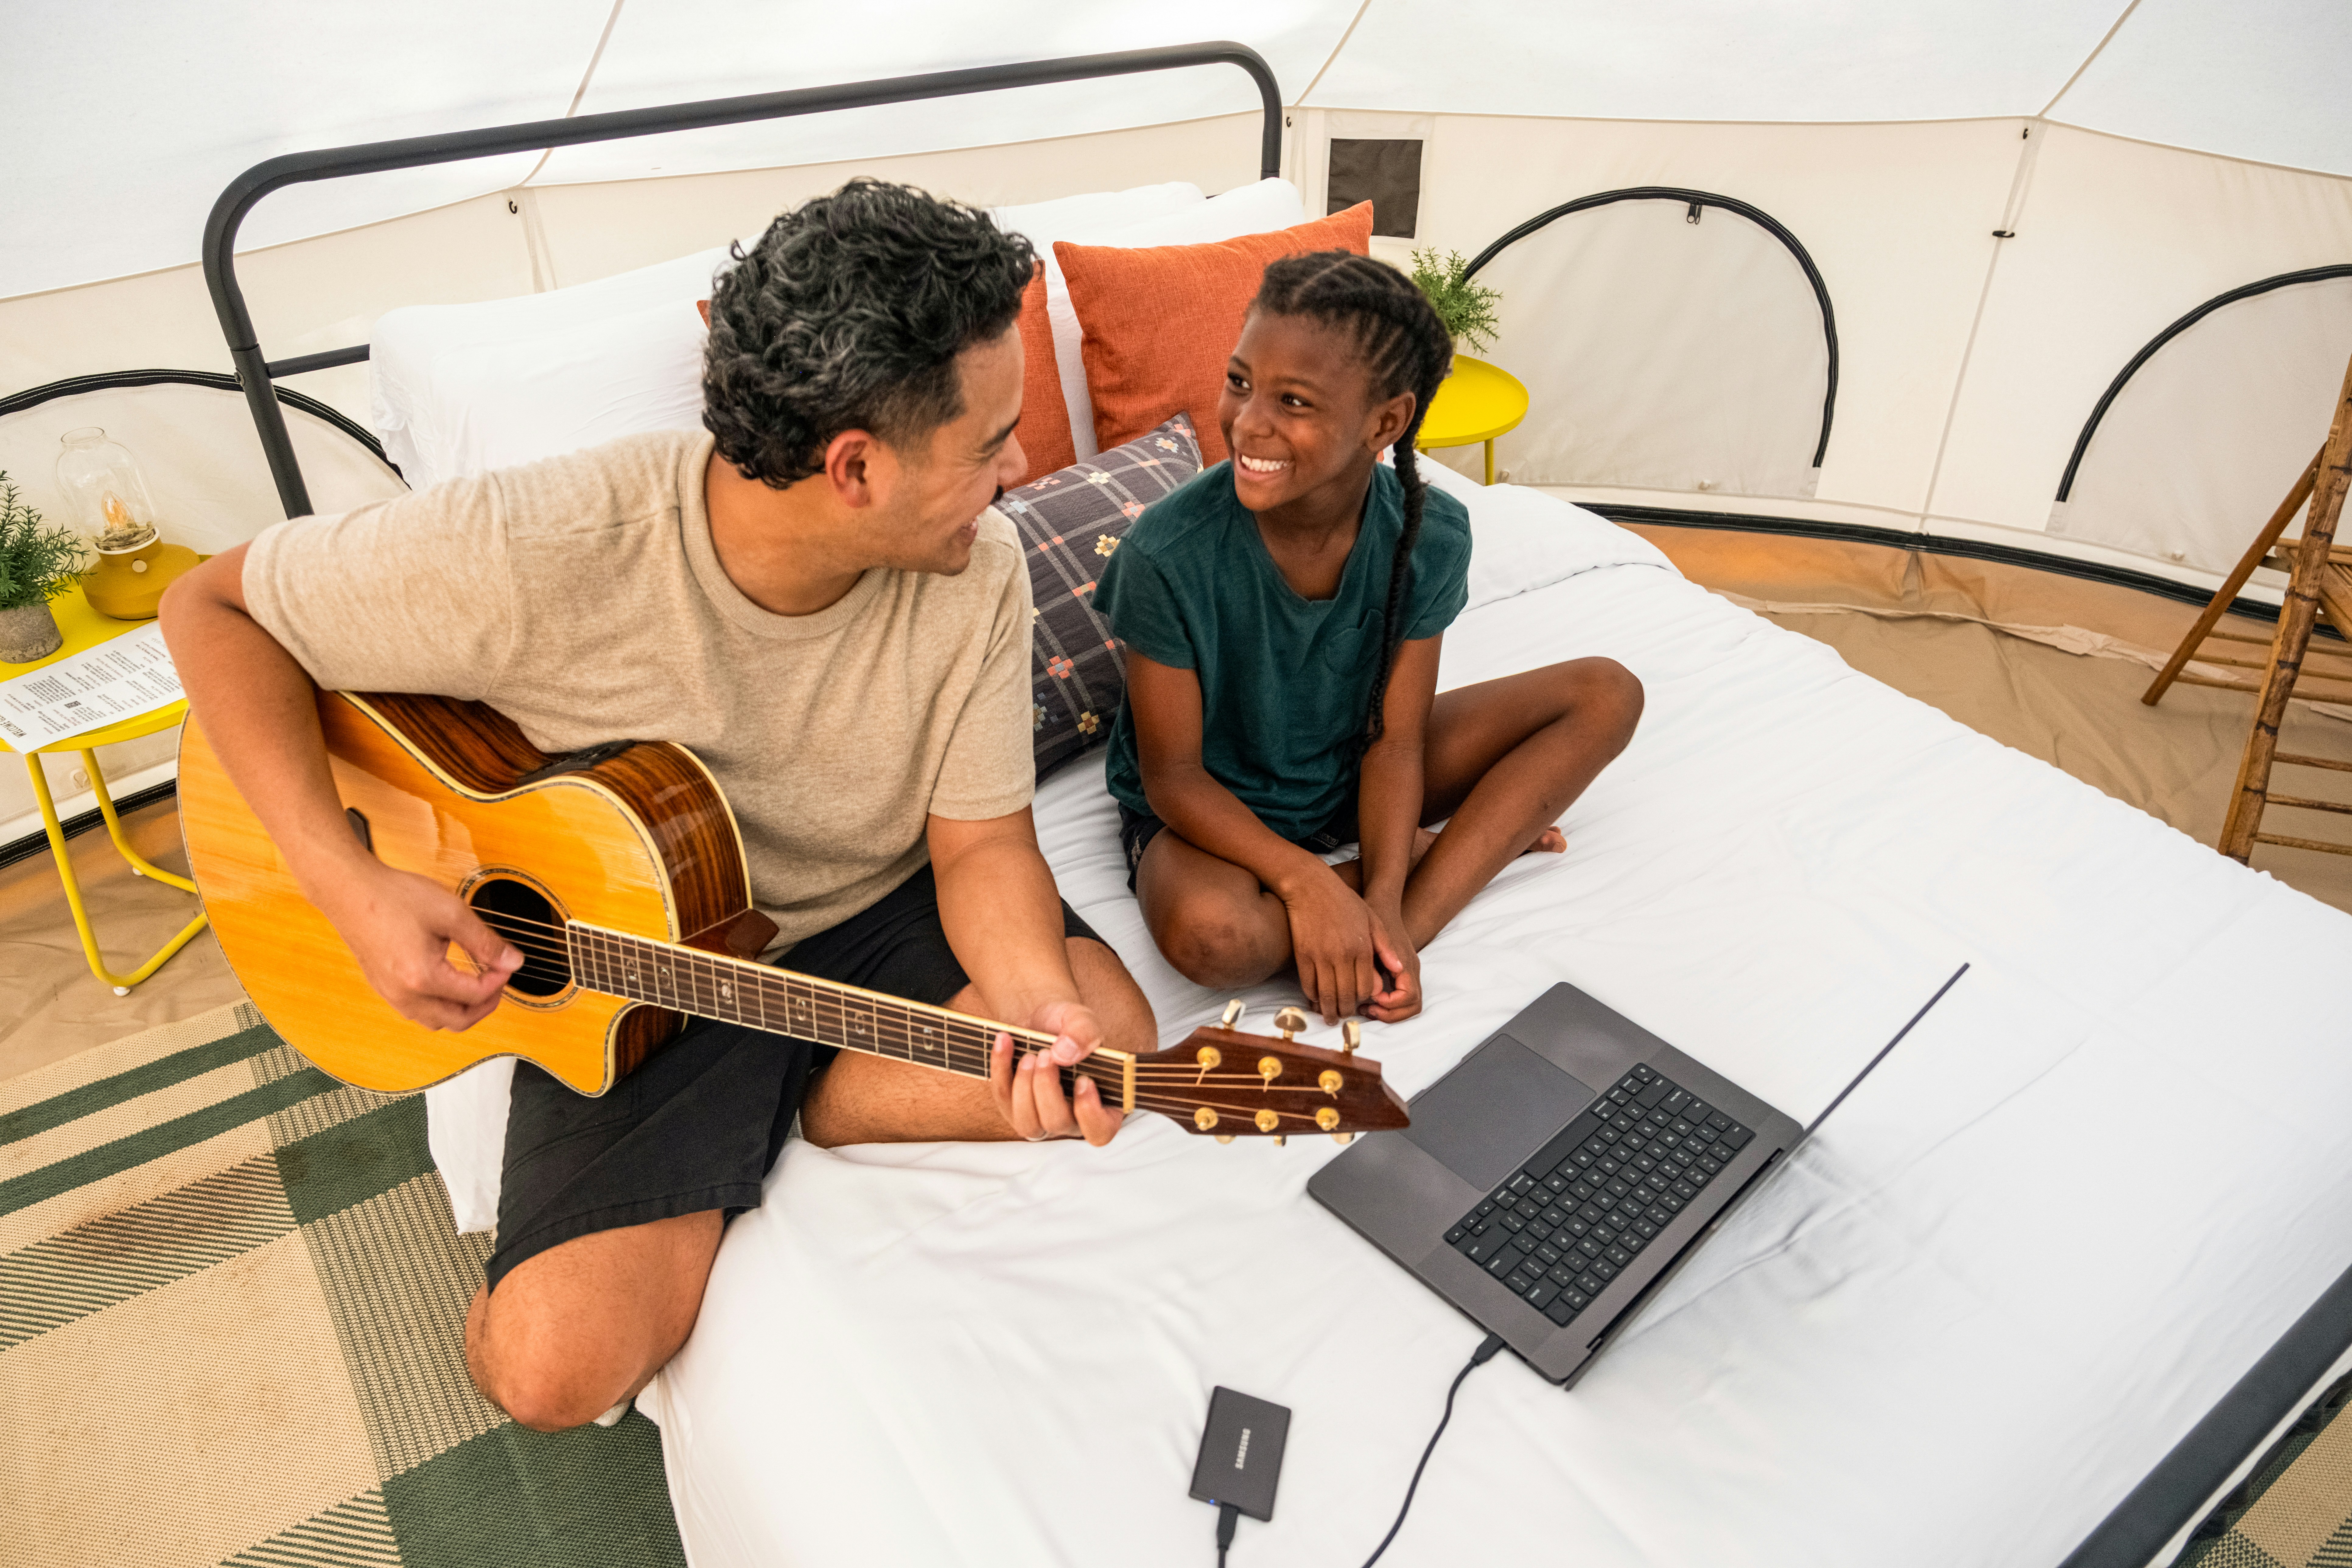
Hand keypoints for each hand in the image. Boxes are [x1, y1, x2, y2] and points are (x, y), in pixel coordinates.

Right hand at [313, 860, 521, 1030]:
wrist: (351, 890)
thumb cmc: (394, 896)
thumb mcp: (451, 913)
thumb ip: (486, 941)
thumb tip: (513, 961)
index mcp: (422, 978)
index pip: (475, 996)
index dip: (499, 981)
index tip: (507, 963)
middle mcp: (403, 995)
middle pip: (457, 1021)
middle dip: (485, 1005)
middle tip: (498, 980)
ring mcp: (390, 994)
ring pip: (436, 1021)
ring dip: (461, 1009)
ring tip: (477, 983)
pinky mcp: (383, 988)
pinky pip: (417, 1011)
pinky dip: (440, 1005)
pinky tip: (450, 983)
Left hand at [988, 998, 1124, 1145]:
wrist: (1041, 1021)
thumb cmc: (1068, 1027)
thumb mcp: (1082, 1019)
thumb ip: (1083, 1032)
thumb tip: (1064, 1054)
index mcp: (1101, 1105)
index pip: (1101, 1130)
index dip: (1091, 1113)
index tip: (1083, 1080)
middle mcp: (1071, 1119)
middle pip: (1058, 1123)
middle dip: (1047, 1087)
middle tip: (1046, 1055)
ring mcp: (1040, 1118)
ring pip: (1028, 1124)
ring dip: (1023, 1086)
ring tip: (1028, 1056)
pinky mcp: (1012, 1108)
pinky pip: (1002, 1098)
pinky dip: (1000, 1068)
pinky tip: (1004, 1041)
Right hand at [1280, 865, 1386, 1024]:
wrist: (1311, 886)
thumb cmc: (1344, 901)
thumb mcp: (1372, 919)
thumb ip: (1385, 947)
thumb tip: (1398, 970)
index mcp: (1362, 948)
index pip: (1366, 987)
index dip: (1363, 999)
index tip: (1360, 1004)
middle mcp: (1343, 955)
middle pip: (1346, 995)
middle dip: (1346, 1011)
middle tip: (1344, 1017)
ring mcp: (1321, 955)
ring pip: (1327, 994)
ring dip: (1329, 1010)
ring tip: (1329, 1016)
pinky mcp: (1303, 954)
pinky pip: (1308, 984)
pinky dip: (1312, 996)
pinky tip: (1315, 1000)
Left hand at [1361, 899, 1422, 1023]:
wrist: (1381, 905)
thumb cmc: (1372, 922)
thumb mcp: (1369, 944)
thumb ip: (1372, 969)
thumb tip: (1373, 994)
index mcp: (1406, 964)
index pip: (1409, 997)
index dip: (1390, 1004)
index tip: (1371, 998)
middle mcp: (1411, 970)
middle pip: (1413, 1006)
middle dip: (1391, 1014)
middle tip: (1368, 1010)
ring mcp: (1409, 972)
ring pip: (1409, 1004)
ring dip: (1390, 1011)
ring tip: (1366, 1007)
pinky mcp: (1402, 972)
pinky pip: (1402, 996)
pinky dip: (1388, 1004)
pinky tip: (1367, 998)